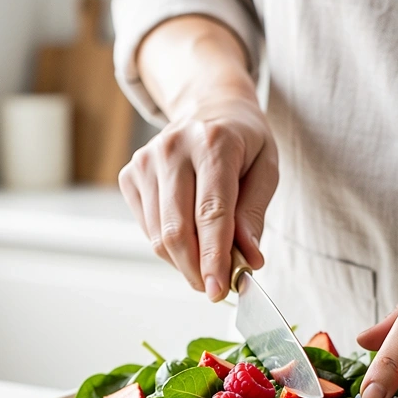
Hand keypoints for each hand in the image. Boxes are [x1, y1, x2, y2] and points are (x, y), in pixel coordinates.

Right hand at [118, 94, 278, 300]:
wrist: (208, 106)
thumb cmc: (243, 142)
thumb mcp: (266, 169)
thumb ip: (254, 214)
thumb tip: (249, 258)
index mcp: (213, 142)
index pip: (211, 212)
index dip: (214, 257)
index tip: (220, 290)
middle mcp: (173, 149)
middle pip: (178, 230)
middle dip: (197, 270)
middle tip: (216, 289)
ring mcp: (146, 161)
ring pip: (159, 236)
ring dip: (184, 263)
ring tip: (208, 264)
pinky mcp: (130, 175)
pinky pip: (148, 229)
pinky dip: (169, 247)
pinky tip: (190, 239)